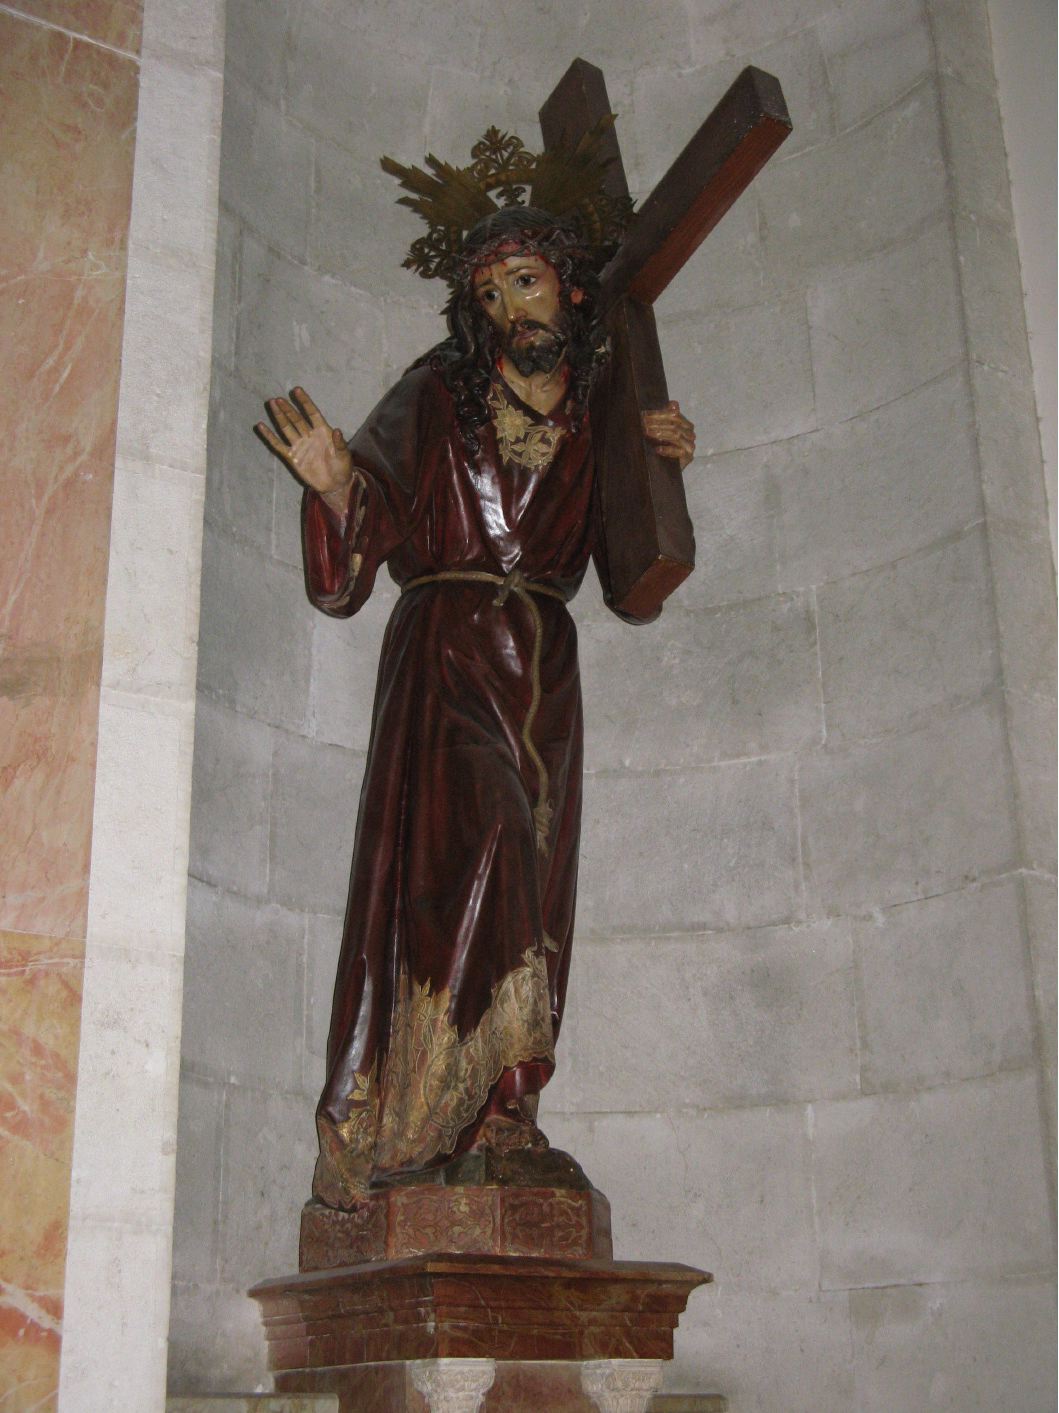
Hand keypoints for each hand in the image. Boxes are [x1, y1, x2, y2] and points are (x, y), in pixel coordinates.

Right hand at [255, 386, 355, 514]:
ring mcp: (300, 445)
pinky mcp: (292, 457)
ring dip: (279, 416)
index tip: (297, 390)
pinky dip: (269, 436)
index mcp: (323, 432)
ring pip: (287, 428)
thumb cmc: (342, 467)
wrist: (335, 485)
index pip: (312, 413)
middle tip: (279, 399)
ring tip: (272, 404)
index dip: (305, 402)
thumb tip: (337, 430)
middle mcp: (309, 435)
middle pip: (297, 419)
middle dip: (288, 409)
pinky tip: (262, 426)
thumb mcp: (344, 455)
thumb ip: (339, 443)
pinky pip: (278, 445)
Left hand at [642, 401, 695, 470]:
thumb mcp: (664, 430)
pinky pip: (678, 451)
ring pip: (676, 435)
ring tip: (647, 433)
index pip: (675, 415)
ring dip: (660, 433)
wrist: (667, 469)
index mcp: (686, 425)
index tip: (645, 415)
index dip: (659, 414)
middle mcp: (690, 435)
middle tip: (643, 424)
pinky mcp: (688, 457)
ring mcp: (690, 446)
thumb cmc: (665, 447)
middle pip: (675, 425)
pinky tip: (657, 449)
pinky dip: (667, 450)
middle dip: (657, 423)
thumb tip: (673, 403)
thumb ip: (667, 416)